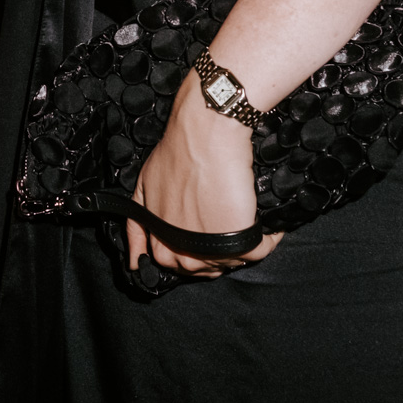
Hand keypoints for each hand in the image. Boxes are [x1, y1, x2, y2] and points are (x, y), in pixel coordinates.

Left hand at [126, 71, 283, 277]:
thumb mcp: (144, 191)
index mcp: (159, 242)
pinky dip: (268, 239)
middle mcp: (181, 253)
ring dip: (240, 245)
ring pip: (231, 261)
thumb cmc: (176, 155)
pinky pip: (260, 251)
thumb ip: (138, 228)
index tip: (205, 234)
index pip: (176, 264)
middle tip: (225, 224)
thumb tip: (134, 263)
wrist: (204, 135)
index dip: (192, 249)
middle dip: (216, 251)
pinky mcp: (241, 242)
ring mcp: (210, 251)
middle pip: (205, 267)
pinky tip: (268, 227)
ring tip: (243, 219)